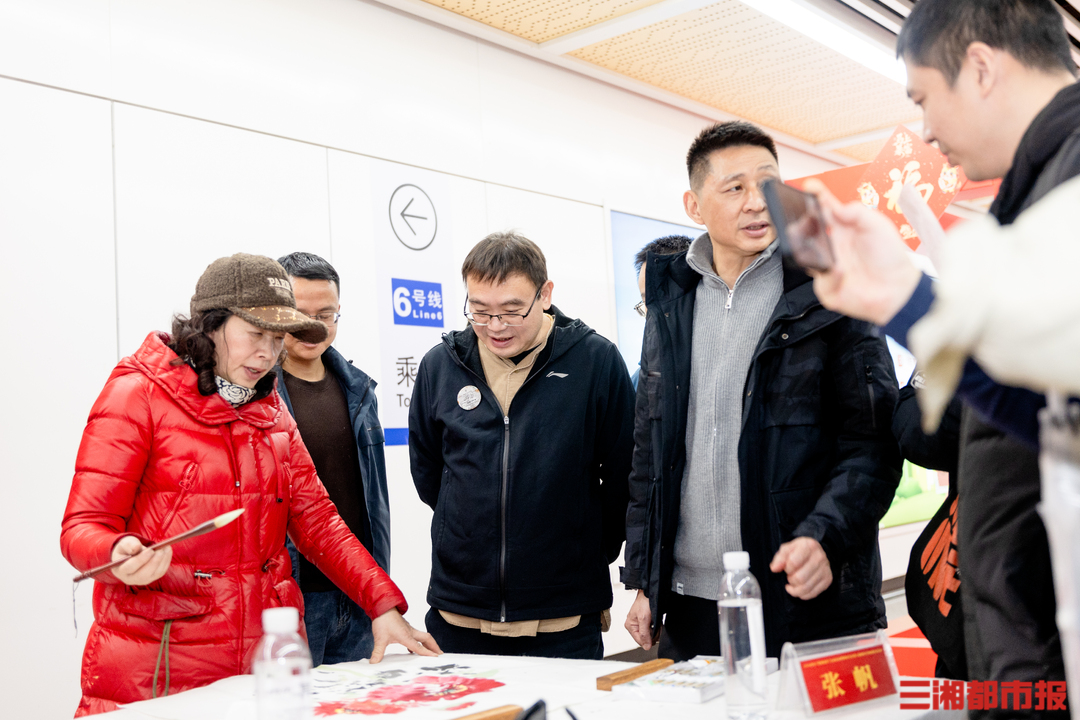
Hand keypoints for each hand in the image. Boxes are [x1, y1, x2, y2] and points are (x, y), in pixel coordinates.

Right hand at [110, 536, 171, 585]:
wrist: (130, 554)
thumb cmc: (126, 548)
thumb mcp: (125, 543)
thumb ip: (129, 545)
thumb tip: (136, 548)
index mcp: (120, 570)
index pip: (130, 568)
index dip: (141, 559)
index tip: (150, 550)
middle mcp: (131, 579)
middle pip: (143, 575)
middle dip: (154, 562)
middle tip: (161, 550)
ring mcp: (142, 580)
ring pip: (155, 574)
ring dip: (163, 561)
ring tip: (166, 547)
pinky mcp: (152, 578)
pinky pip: (161, 571)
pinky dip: (166, 561)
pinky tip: (168, 550)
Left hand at [370, 608, 441, 662]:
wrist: (382, 606)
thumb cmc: (383, 620)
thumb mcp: (379, 639)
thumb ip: (377, 652)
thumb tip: (373, 663)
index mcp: (406, 636)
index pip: (419, 647)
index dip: (428, 653)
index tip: (436, 657)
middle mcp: (410, 632)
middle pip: (427, 639)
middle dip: (434, 646)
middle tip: (440, 653)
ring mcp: (408, 629)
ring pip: (422, 636)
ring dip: (428, 643)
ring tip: (431, 651)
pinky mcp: (405, 627)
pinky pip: (415, 635)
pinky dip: (418, 642)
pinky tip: (412, 649)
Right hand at [625, 589, 656, 649]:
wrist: (650, 593)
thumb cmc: (644, 602)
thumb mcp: (644, 619)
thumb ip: (644, 634)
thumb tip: (646, 646)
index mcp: (630, 626)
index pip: (639, 641)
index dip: (648, 640)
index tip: (654, 634)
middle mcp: (634, 626)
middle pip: (646, 639)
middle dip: (653, 634)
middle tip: (655, 625)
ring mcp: (641, 624)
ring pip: (651, 635)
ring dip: (656, 630)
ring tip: (656, 622)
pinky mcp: (647, 622)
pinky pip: (654, 630)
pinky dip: (657, 627)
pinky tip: (657, 622)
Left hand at [769, 537, 832, 599]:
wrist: (815, 553)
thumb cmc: (798, 551)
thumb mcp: (787, 549)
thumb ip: (779, 558)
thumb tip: (774, 569)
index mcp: (809, 546)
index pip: (793, 563)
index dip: (786, 568)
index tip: (787, 567)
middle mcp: (820, 557)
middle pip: (799, 578)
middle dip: (790, 579)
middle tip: (790, 575)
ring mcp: (825, 569)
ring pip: (806, 588)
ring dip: (795, 589)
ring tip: (794, 582)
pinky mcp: (828, 580)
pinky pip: (812, 594)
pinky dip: (802, 594)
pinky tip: (799, 588)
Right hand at [804, 179, 922, 325]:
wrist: (900, 289)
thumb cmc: (890, 257)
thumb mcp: (878, 225)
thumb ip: (857, 212)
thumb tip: (835, 208)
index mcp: (842, 229)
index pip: (824, 210)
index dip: (815, 198)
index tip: (810, 187)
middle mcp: (832, 247)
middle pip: (806, 233)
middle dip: (800, 225)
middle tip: (804, 220)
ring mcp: (827, 267)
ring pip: (805, 257)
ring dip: (809, 251)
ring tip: (822, 247)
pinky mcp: (828, 289)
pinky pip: (821, 282)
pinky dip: (830, 277)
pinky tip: (841, 271)